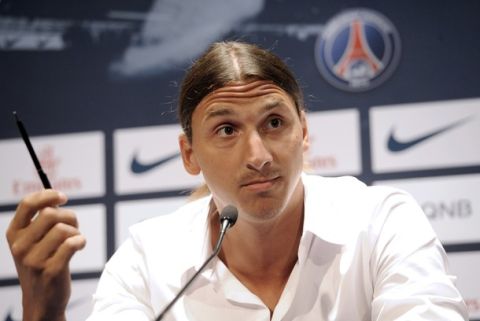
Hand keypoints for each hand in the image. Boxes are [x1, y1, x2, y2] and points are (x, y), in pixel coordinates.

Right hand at [6, 190, 85, 320]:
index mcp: (14, 234)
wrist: (41, 301)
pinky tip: (79, 246)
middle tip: (74, 227)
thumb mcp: (32, 243)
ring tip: (75, 240)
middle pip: (51, 214)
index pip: (27, 204)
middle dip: (69, 216)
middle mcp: (20, 246)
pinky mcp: (51, 270)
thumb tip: (56, 198)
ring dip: (76, 231)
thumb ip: (40, 222)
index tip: (63, 198)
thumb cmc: (42, 264)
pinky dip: (80, 241)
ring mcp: (34, 259)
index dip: (48, 195)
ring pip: (64, 229)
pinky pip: (72, 243)